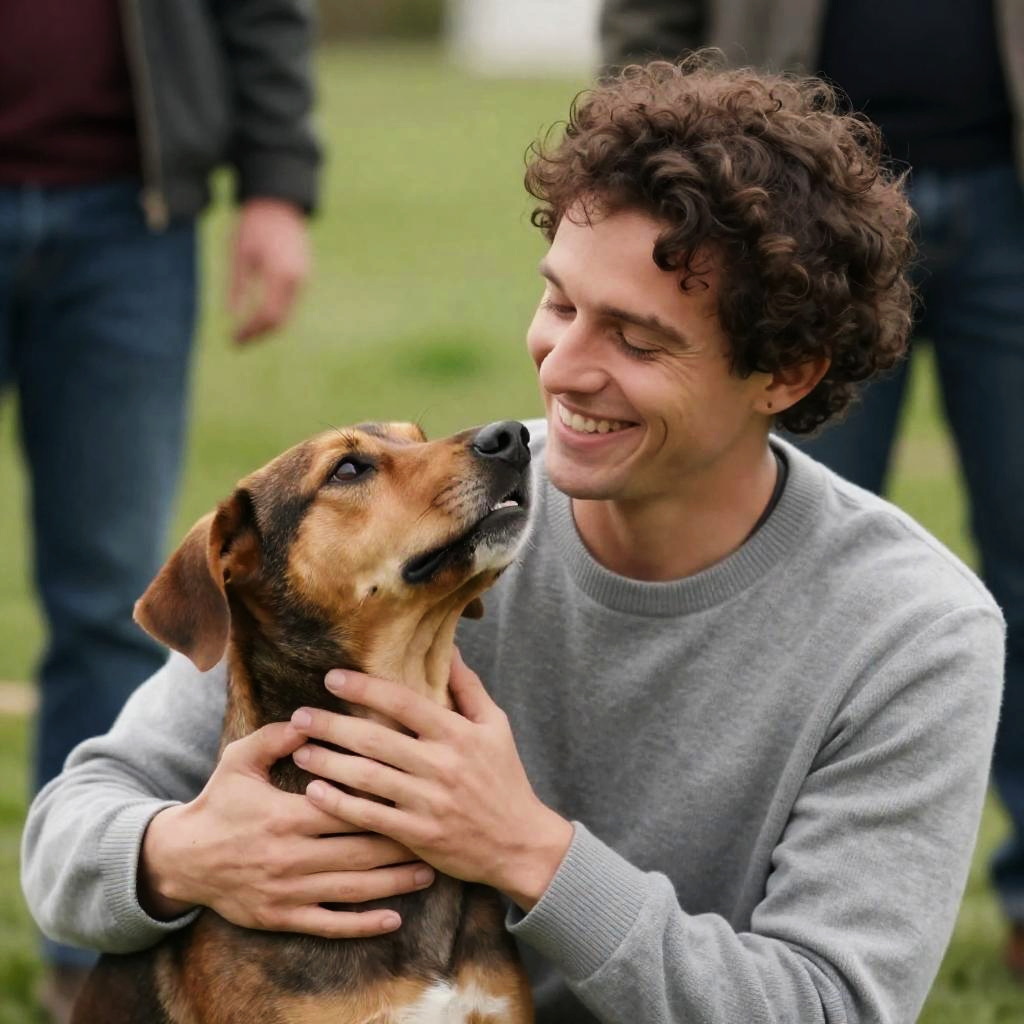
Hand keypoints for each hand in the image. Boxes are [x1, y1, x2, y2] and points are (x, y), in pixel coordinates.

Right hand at [139, 721, 435, 937]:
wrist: (181, 859)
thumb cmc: (218, 802)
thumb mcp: (239, 761)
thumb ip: (276, 737)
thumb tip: (312, 718)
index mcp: (285, 816)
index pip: (345, 808)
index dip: (382, 802)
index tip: (416, 792)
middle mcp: (290, 856)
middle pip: (358, 851)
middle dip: (400, 843)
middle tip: (437, 833)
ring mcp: (288, 891)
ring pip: (352, 889)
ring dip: (393, 883)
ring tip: (429, 872)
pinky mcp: (283, 917)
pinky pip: (330, 924)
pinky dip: (362, 924)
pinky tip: (393, 918)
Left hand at [228, 197, 309, 342]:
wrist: (278, 205)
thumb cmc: (253, 226)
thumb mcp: (238, 254)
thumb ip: (236, 285)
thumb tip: (232, 315)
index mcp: (280, 273)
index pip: (267, 314)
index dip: (250, 330)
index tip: (233, 338)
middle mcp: (297, 280)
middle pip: (280, 321)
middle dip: (258, 335)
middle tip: (236, 343)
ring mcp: (303, 280)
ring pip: (286, 315)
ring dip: (265, 327)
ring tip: (244, 333)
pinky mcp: (303, 277)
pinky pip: (289, 304)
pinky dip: (273, 315)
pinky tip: (256, 317)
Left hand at [292, 651, 573, 910]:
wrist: (520, 843)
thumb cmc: (505, 778)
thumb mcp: (495, 726)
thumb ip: (468, 688)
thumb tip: (449, 649)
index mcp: (458, 733)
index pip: (403, 702)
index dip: (365, 688)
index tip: (331, 677)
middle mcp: (441, 765)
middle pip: (376, 738)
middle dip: (332, 724)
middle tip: (299, 715)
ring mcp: (429, 802)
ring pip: (367, 777)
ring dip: (328, 761)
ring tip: (299, 749)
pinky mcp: (419, 835)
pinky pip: (370, 816)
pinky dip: (339, 803)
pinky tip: (315, 791)